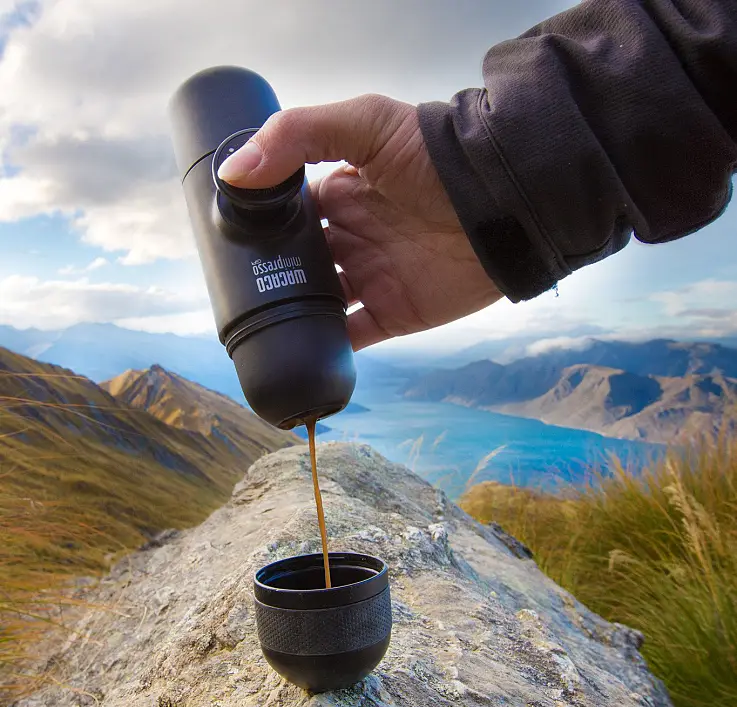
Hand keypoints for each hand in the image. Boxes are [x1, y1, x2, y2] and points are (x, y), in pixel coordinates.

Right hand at [217, 94, 501, 350]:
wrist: (501, 201)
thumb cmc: (435, 157)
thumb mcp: (364, 124)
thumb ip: (296, 137)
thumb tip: (233, 173)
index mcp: (340, 196)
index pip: (288, 214)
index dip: (258, 224)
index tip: (224, 238)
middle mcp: (351, 239)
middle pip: (298, 263)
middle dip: (269, 274)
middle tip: (234, 288)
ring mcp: (370, 279)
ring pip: (317, 303)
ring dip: (290, 312)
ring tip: (255, 324)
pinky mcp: (392, 315)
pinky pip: (350, 338)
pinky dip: (325, 347)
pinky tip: (295, 349)